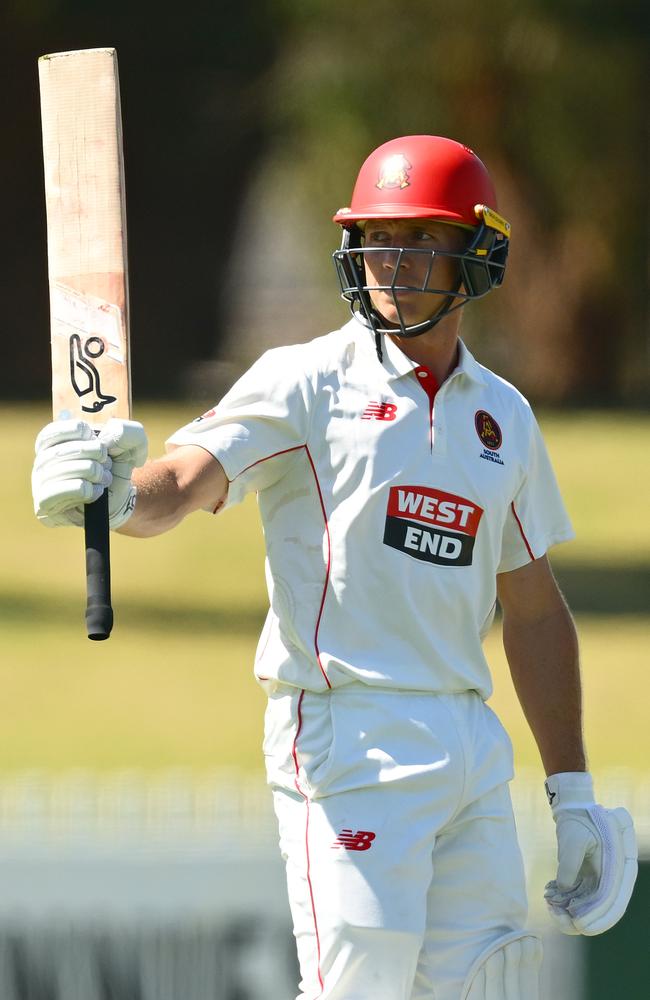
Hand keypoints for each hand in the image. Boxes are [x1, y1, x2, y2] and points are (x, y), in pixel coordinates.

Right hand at [33, 417, 146, 528]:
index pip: (53, 432)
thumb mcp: (126, 446)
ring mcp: (40, 484)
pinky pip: (70, 489)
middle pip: (64, 450)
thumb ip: (125, 432)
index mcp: (51, 443)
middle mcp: (41, 462)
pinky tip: (97, 492)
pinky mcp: (46, 505)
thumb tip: (112, 433)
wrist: (117, 501)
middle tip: (107, 462)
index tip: (96, 438)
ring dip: (95, 473)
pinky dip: (90, 489)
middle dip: (95, 453)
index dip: (79, 433)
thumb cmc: (114, 469)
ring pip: (68, 470)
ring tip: (104, 478)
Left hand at [544, 772, 637, 934]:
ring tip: (551, 908)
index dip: (597, 916)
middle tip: (559, 919)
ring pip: (590, 906)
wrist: (575, 810)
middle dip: (582, 920)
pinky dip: (567, 902)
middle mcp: (614, 877)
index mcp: (618, 866)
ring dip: (571, 912)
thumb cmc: (577, 821)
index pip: (612, 900)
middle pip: (603, 909)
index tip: (579, 926)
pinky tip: (550, 899)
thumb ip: (570, 865)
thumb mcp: (573, 840)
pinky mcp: (589, 879)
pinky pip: (580, 897)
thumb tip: (564, 889)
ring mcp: (601, 879)